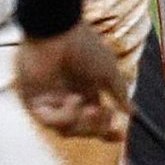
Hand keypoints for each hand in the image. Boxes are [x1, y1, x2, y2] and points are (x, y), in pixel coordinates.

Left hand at [14, 25, 130, 141]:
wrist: (58, 31)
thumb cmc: (83, 46)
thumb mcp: (109, 72)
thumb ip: (119, 94)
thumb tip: (131, 112)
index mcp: (85, 90)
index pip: (95, 120)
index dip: (107, 131)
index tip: (120, 134)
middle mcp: (66, 97)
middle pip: (81, 130)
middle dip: (97, 129)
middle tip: (106, 116)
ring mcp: (49, 100)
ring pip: (67, 130)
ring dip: (83, 123)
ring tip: (89, 107)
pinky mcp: (33, 100)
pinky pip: (49, 122)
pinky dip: (65, 116)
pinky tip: (73, 100)